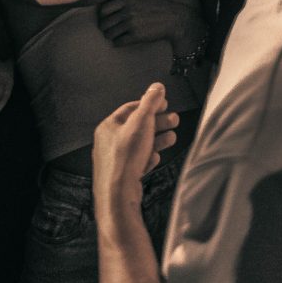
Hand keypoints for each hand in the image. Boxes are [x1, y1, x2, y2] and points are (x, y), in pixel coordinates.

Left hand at [93, 81, 179, 207]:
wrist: (118, 195)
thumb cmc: (124, 159)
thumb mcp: (141, 122)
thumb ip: (150, 102)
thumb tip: (157, 87)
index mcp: (108, 127)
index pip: (131, 108)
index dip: (149, 104)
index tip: (164, 104)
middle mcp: (108, 142)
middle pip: (137, 126)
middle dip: (158, 123)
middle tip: (173, 120)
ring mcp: (114, 160)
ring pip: (139, 144)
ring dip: (157, 139)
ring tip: (171, 138)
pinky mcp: (121, 175)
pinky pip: (137, 161)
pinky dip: (148, 157)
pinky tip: (155, 158)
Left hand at [97, 0, 198, 50]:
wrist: (173, 18)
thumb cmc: (156, 7)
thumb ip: (125, 0)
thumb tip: (108, 5)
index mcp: (127, 0)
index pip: (103, 9)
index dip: (103, 16)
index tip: (107, 19)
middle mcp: (127, 11)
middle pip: (104, 23)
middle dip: (106, 28)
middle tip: (111, 30)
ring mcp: (131, 23)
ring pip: (109, 34)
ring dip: (111, 37)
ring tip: (117, 36)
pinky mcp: (135, 35)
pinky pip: (118, 42)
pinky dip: (118, 43)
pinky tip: (123, 40)